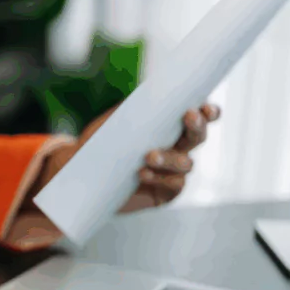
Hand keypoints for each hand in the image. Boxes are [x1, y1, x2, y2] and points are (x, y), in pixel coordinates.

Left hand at [39, 103, 221, 209]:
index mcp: (168, 128)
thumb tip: (150, 95)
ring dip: (171, 158)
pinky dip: (159, 178)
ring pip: (186, 164)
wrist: (81, 175)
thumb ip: (132, 110)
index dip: (208, 112)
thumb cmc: (99, 144)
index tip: (205, 106)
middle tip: (189, 116)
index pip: (196, 117)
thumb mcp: (112, 123)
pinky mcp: (164, 194)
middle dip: (197, 126)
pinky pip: (173, 186)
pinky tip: (142, 173)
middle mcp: (177, 149)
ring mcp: (173, 173)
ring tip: (149, 155)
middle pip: (198, 137)